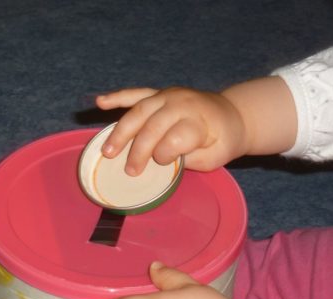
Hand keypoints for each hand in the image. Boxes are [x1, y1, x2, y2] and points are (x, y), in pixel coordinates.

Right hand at [95, 87, 247, 174]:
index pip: (174, 138)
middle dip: (138, 150)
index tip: (164, 165)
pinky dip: (117, 97)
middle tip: (129, 171)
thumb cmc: (221, 141)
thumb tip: (160, 161)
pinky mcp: (158, 93)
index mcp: (198, 120)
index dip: (166, 155)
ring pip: (138, 111)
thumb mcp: (213, 157)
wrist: (232, 115)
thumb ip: (187, 158)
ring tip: (107, 151)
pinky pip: (135, 93)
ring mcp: (168, 95)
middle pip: (152, 126)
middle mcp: (181, 103)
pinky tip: (100, 102)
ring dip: (120, 132)